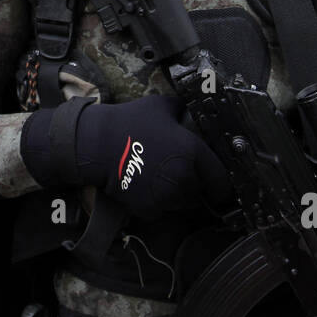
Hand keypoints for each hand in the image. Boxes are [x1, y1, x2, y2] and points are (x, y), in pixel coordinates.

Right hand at [22, 96, 231, 220]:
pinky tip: (145, 186)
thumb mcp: (160, 105)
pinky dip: (157, 203)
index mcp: (192, 151)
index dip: (221, 181)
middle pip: (201, 190)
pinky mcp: (149, 209)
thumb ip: (183, 110)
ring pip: (182, 202)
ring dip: (177, 194)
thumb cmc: (128, 123)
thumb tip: (193, 110)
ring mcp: (166, 196)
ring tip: (160, 177)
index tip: (218, 182)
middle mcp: (183, 176)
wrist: (96, 145)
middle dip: (194, 182)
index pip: (221, 178)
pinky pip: (162, 210)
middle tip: (177, 170)